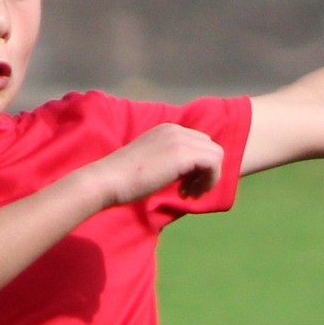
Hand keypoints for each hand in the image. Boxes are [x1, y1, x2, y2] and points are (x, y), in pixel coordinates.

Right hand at [92, 120, 224, 209]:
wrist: (107, 181)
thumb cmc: (123, 179)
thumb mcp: (152, 162)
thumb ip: (170, 160)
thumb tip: (190, 173)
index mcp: (166, 130)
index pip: (198, 143)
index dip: (197, 166)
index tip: (185, 186)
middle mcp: (175, 129)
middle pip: (209, 146)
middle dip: (205, 171)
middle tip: (189, 192)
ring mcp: (179, 139)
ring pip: (216, 154)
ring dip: (209, 177)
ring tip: (190, 194)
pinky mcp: (183, 154)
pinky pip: (214, 163)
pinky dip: (209, 180)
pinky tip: (191, 194)